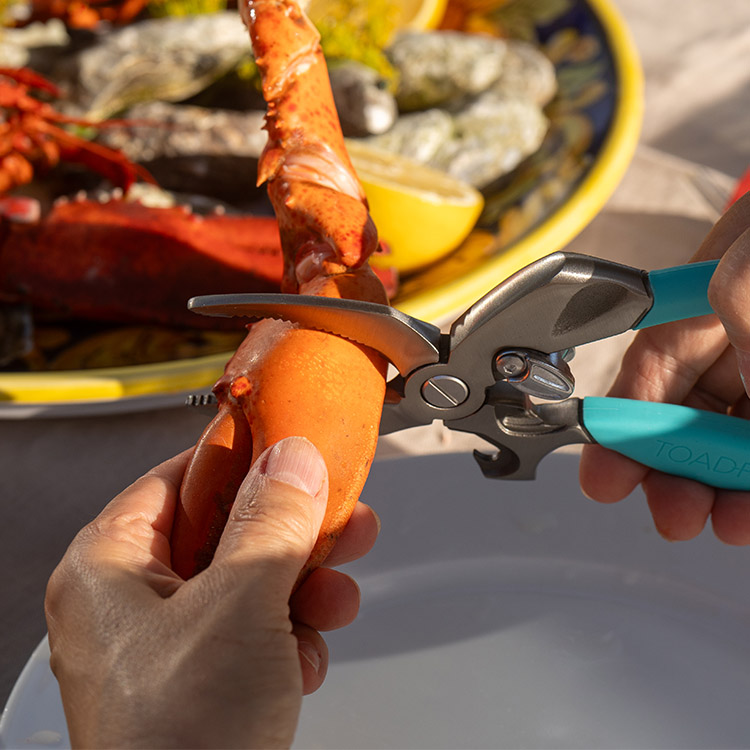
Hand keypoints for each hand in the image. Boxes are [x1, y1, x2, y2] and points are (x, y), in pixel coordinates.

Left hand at [45, 436, 378, 748]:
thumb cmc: (180, 741)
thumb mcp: (238, 605)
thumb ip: (272, 521)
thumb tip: (292, 460)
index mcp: (108, 569)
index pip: (178, 479)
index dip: (239, 457)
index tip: (289, 442)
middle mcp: (131, 603)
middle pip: (226, 530)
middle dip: (292, 532)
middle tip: (338, 517)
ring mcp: (168, 644)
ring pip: (249, 581)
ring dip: (302, 588)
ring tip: (332, 602)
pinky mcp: (203, 679)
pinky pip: (254, 628)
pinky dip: (288, 636)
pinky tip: (302, 659)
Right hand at [580, 192, 749, 543]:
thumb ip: (738, 304)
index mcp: (703, 308)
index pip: (648, 378)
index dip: (622, 433)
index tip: (607, 477)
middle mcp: (739, 346)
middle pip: (694, 422)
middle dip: (677, 474)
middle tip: (677, 512)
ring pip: (741, 445)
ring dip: (730, 490)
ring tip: (732, 521)